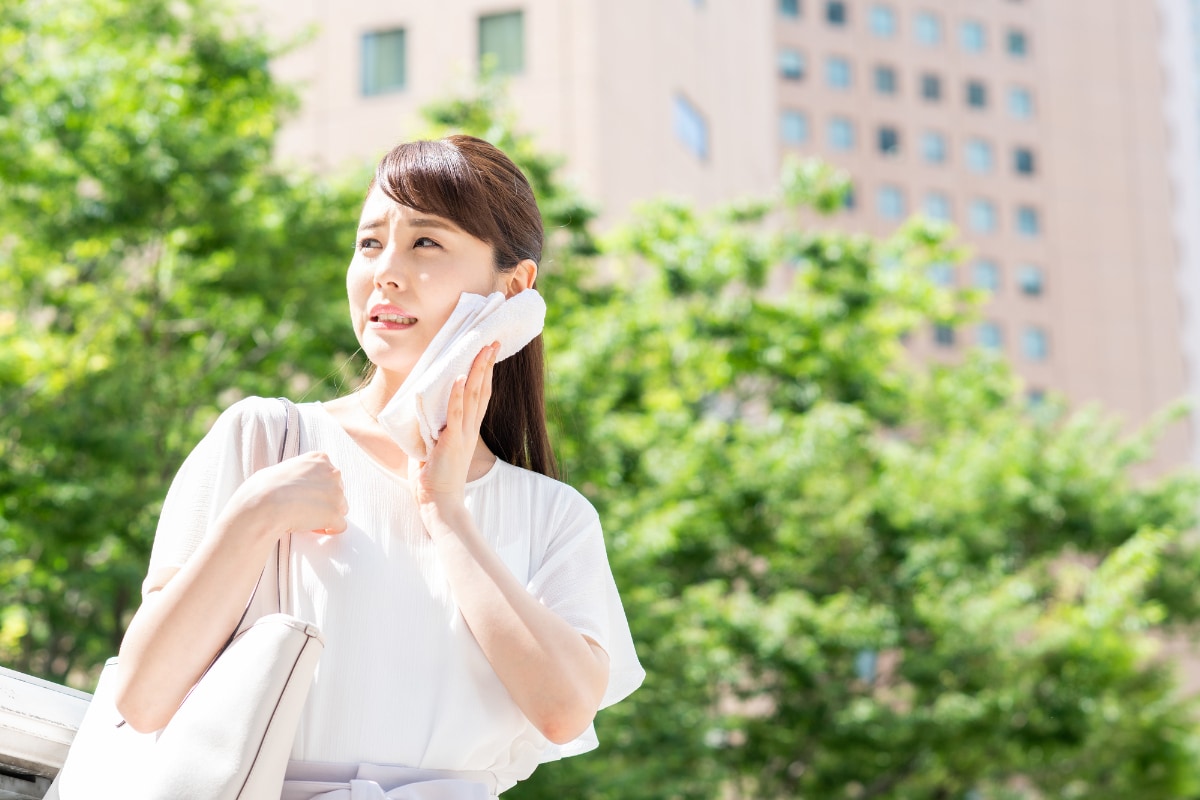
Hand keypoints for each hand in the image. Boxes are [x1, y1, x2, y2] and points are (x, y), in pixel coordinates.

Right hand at [224, 451, 348, 540]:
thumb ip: (301, 473)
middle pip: (337, 491)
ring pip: (340, 508)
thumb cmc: (265, 488)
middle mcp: (332, 473)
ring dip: (327, 515)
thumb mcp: (285, 468)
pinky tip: (313, 529)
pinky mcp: (335, 514)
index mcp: (319, 459)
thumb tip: (300, 484)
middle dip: (324, 502)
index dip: (318, 489)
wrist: (264, 504)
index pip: (329, 475)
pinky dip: (329, 530)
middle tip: (305, 509)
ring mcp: (336, 493)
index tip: (305, 496)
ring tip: (306, 519)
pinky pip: (340, 526)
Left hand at [409, 341, 497, 515]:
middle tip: (492, 341)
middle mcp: (470, 428)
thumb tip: (420, 407)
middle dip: (486, 363)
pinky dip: (458, 395)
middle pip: (482, 389)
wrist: (439, 501)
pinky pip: (455, 414)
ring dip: (477, 371)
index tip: (488, 352)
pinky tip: (461, 377)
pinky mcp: (451, 441)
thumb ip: (434, 425)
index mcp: (468, 428)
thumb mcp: (435, 443)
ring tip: (481, 350)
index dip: (485, 372)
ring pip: (474, 396)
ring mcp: (463, 434)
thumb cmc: (434, 475)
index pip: (481, 395)